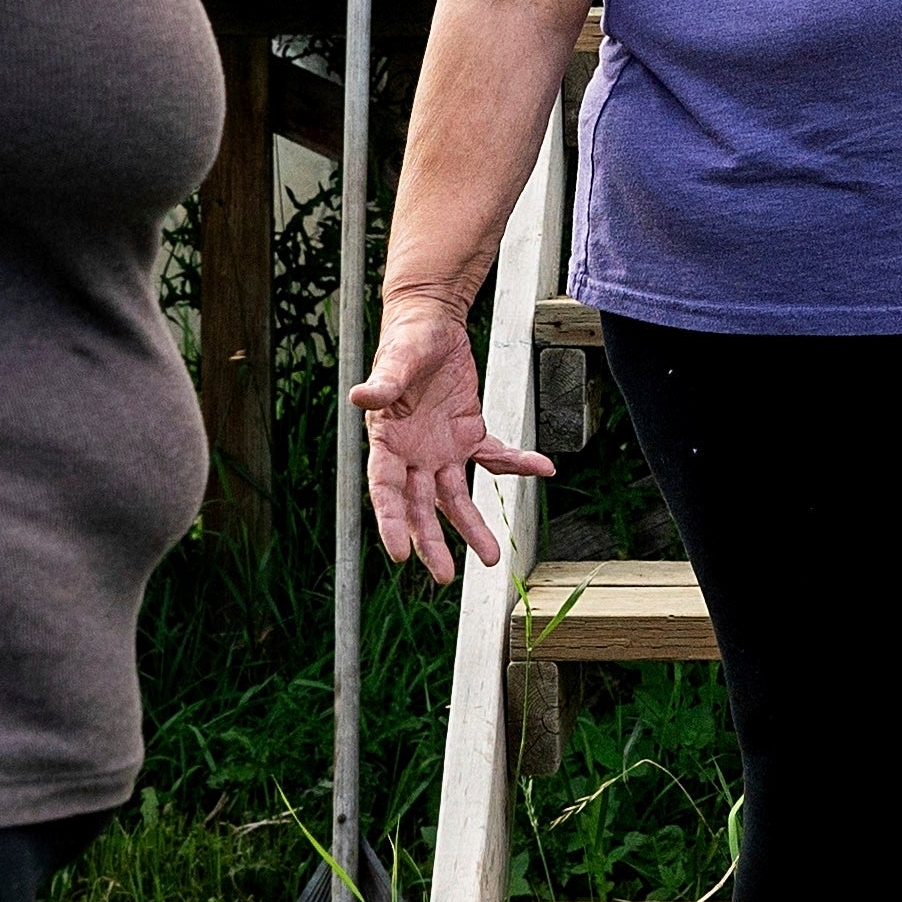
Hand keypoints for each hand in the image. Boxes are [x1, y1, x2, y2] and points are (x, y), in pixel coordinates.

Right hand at [350, 289, 548, 576]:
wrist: (431, 324)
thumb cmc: (406, 340)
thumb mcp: (397, 358)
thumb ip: (385, 381)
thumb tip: (360, 397)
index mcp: (388, 441)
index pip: (386, 490)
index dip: (391, 522)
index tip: (399, 554)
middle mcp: (413, 454)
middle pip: (421, 506)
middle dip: (431, 542)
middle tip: (442, 577)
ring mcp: (441, 449)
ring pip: (456, 497)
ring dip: (472, 526)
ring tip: (490, 557)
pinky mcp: (469, 434)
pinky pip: (494, 457)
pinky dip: (517, 464)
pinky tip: (541, 468)